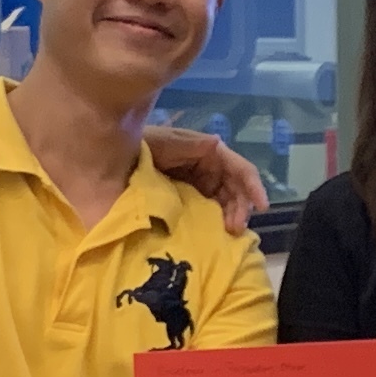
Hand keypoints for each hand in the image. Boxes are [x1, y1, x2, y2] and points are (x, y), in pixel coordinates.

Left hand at [143, 121, 269, 233]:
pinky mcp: (188, 198)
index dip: (252, 185)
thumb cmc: (142, 145)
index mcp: (208, 152)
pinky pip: (209, 209)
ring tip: (227, 234)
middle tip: (235, 229)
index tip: (261, 206)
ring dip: (230, 217)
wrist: (114, 158)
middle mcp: (209, 168)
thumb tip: (217, 143)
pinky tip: (215, 233)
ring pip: (225, 202)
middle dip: (241, 208)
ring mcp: (199, 184)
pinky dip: (215, 220)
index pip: (239, 168)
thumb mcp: (165, 142)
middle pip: (236, 189)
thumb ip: (190, 145)